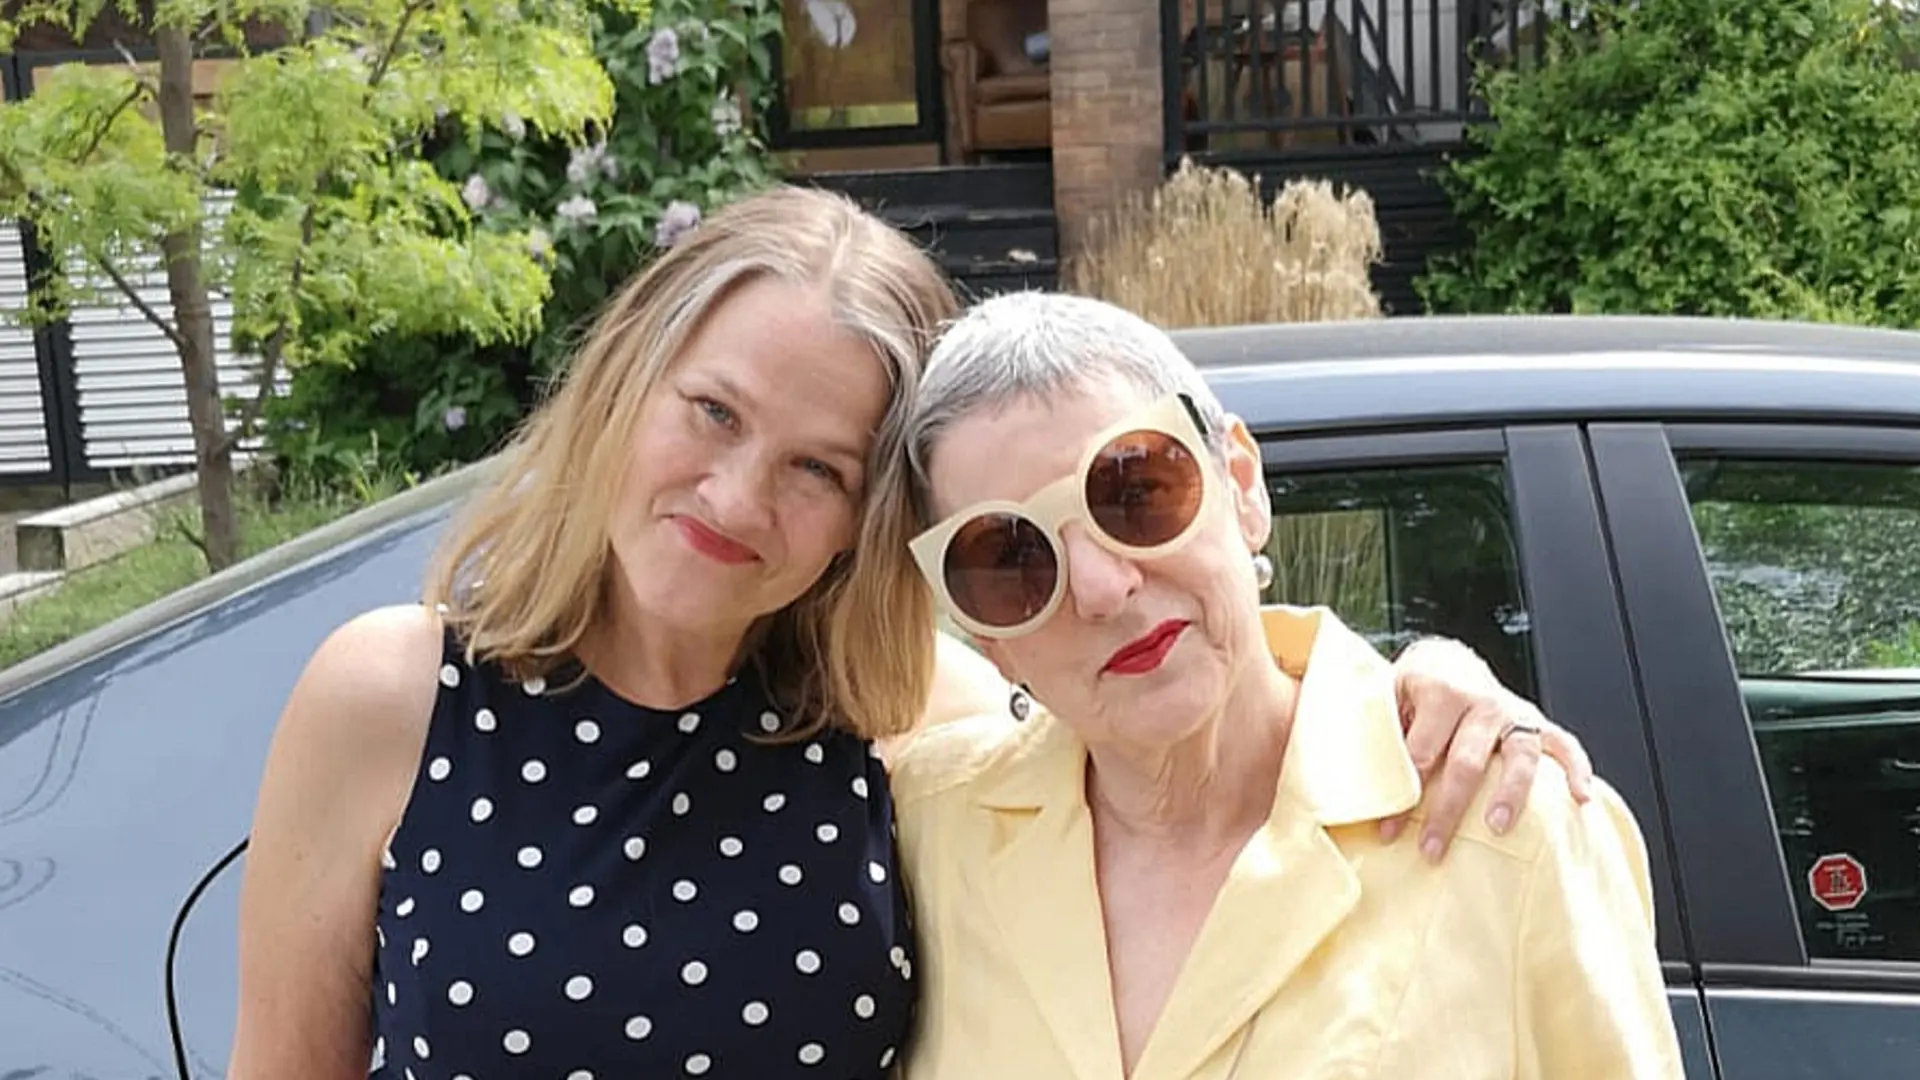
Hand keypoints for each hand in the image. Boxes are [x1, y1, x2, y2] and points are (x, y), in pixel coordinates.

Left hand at [1380, 637, 1593, 860]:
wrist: (1447, 663)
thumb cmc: (1411, 693)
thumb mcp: (1387, 701)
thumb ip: (1379, 736)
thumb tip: (1356, 786)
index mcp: (1439, 691)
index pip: (1419, 752)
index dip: (1400, 795)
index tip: (1386, 831)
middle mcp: (1481, 701)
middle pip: (1466, 762)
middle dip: (1447, 809)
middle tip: (1431, 849)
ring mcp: (1512, 713)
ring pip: (1518, 757)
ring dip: (1509, 795)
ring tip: (1497, 828)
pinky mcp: (1537, 724)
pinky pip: (1563, 746)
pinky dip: (1577, 769)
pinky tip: (1581, 798)